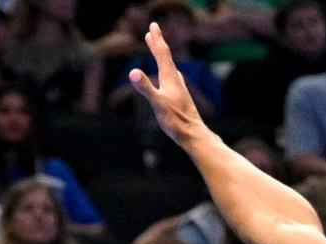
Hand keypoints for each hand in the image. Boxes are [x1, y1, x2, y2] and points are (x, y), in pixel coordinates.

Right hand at [128, 22, 206, 144]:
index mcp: (170, 78)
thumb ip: (145, 87)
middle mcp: (176, 80)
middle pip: (166, 57)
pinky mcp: (180, 97)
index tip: (152, 26)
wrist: (193, 134)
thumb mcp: (157, 103)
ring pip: (169, 67)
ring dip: (162, 56)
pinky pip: (173, 77)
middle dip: (158, 44)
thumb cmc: (176, 120)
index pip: (162, 53)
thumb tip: (133, 72)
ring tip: (158, 49)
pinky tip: (173, 74)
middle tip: (152, 31)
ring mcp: (179, 88)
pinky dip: (168, 70)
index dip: (156, 39)